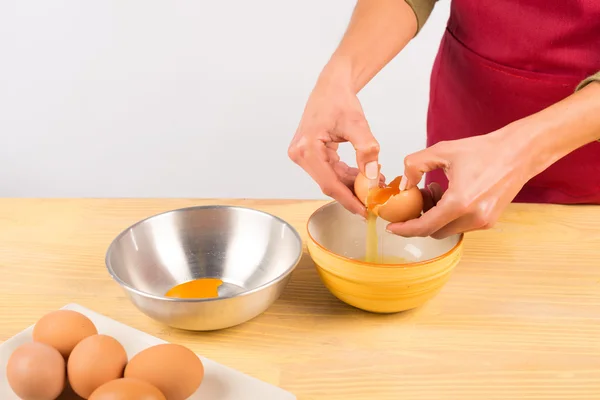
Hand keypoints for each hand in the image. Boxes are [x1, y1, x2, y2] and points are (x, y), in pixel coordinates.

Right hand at [288, 70, 381, 216]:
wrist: (331, 87)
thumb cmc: (340, 101)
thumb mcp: (357, 124)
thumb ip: (366, 149)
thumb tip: (373, 176)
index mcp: (306, 149)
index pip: (329, 183)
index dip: (348, 200)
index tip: (364, 211)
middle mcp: (299, 155)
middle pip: (328, 184)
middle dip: (352, 193)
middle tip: (374, 201)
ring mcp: (302, 155)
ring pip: (329, 179)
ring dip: (350, 185)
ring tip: (374, 186)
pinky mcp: (308, 155)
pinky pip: (329, 171)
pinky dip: (346, 175)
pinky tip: (363, 176)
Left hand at [387, 128, 535, 238]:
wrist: (519, 153)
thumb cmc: (484, 150)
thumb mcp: (442, 151)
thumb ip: (415, 166)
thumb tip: (403, 184)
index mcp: (459, 203)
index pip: (424, 227)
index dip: (405, 229)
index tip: (391, 227)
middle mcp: (473, 218)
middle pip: (433, 232)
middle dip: (420, 218)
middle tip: (417, 198)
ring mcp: (483, 222)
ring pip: (447, 229)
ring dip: (435, 216)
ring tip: (436, 190)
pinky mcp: (489, 221)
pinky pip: (460, 225)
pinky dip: (449, 215)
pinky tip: (450, 194)